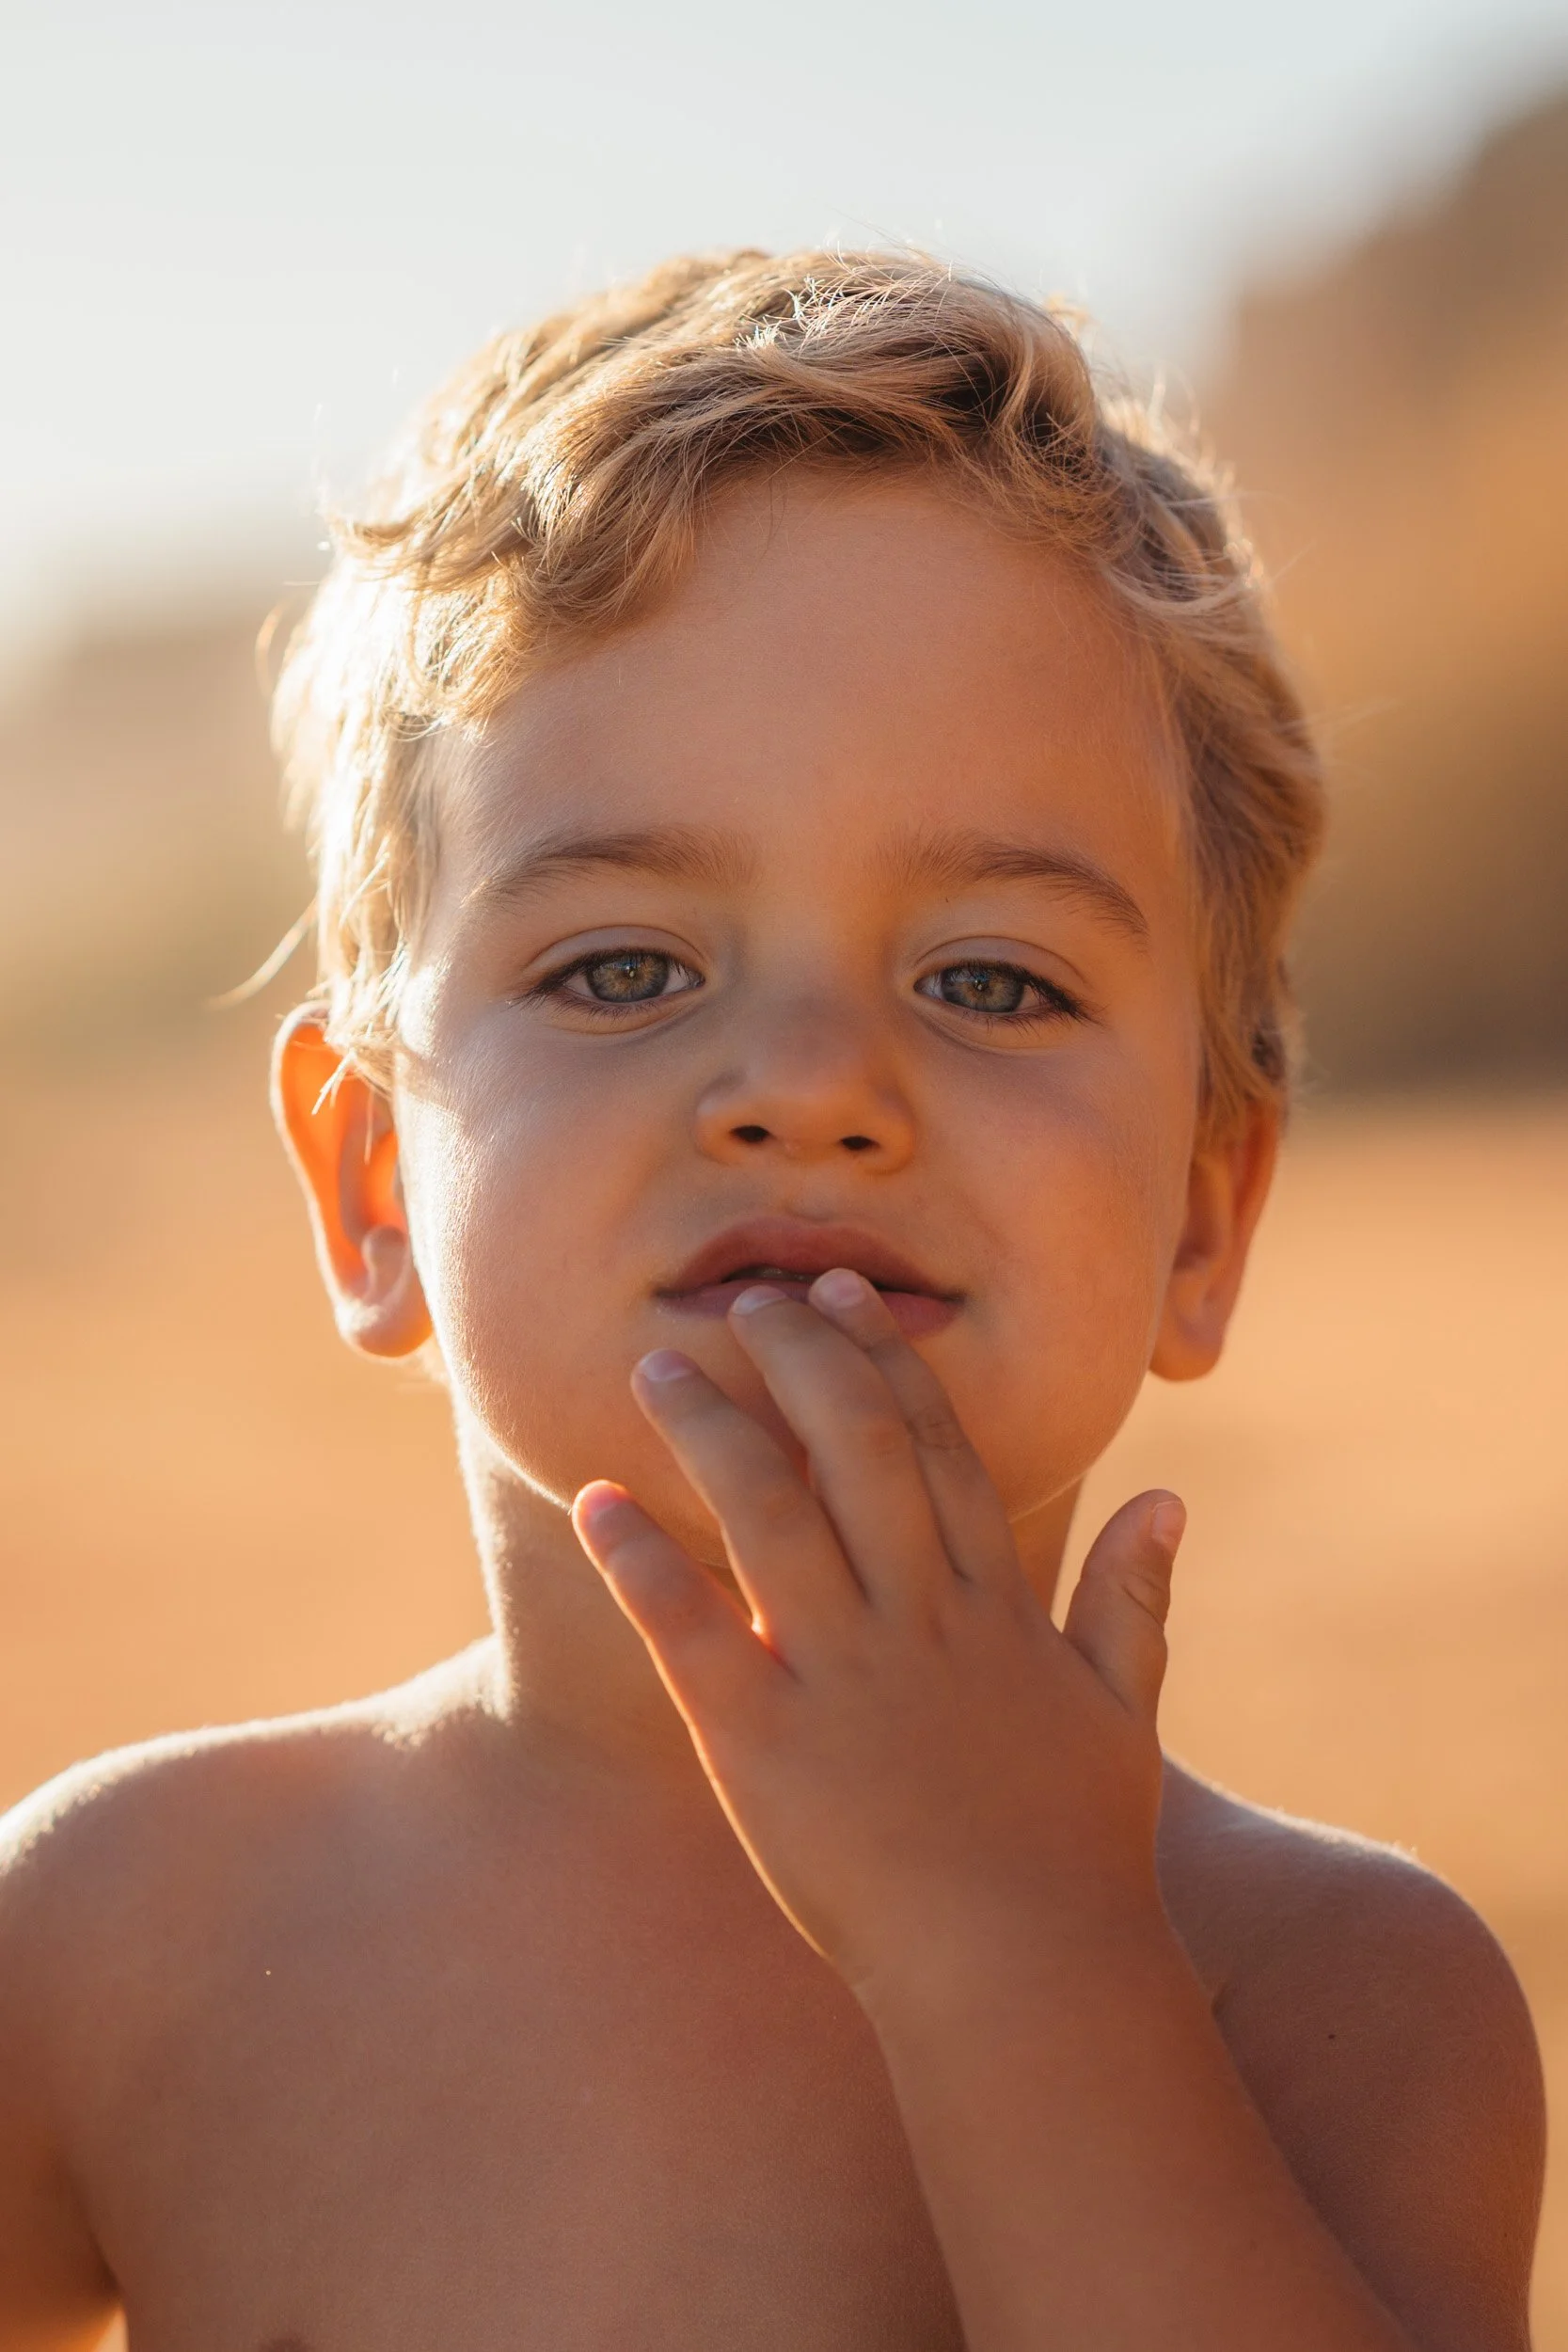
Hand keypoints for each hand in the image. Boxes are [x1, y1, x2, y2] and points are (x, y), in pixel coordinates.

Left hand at [572, 1270, 1185, 2007]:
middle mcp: (919, 1618)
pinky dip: (642, 1561)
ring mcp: (841, 1678)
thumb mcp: (1124, 1712)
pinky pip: (694, 1631)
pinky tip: (598, 1500)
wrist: (1028, 1977)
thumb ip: (1133, 1598)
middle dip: (798, 1357)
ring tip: (657, 1363)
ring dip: (710, 1427)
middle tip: (748, 1296)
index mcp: (996, 1606)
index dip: (886, 1358)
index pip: (938, 1447)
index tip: (844, 1293)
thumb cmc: (1078, 1852)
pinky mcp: (766, 1746)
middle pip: (854, 1448)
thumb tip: (1168, 1499)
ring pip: (771, 1513)